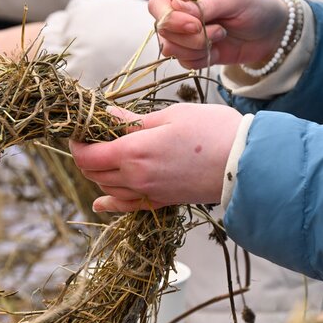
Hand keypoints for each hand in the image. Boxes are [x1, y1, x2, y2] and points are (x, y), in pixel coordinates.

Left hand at [70, 103, 241, 211]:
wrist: (245, 163)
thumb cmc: (212, 131)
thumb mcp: (169, 115)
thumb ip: (132, 121)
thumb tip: (105, 116)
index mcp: (133, 153)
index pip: (87, 154)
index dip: (77, 141)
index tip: (79, 128)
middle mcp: (135, 178)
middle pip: (93, 172)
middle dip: (86, 154)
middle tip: (93, 136)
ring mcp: (148, 193)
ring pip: (107, 188)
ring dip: (99, 172)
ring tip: (105, 153)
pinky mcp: (161, 202)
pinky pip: (126, 206)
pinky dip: (110, 203)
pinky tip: (101, 202)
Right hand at [149, 0, 288, 68]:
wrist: (270, 31)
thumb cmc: (254, 5)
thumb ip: (204, 6)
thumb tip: (175, 8)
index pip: (158, 2)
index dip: (170, 19)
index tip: (195, 26)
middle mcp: (180, 9)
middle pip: (163, 30)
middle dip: (190, 37)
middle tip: (219, 31)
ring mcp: (184, 32)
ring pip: (170, 48)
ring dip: (196, 48)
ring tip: (221, 36)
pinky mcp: (192, 51)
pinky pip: (183, 62)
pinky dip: (200, 59)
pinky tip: (217, 49)